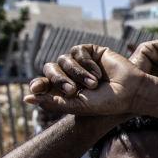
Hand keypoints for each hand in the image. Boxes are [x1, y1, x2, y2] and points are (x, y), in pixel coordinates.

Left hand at [24, 45, 147, 115]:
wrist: (131, 92)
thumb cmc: (107, 103)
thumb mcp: (77, 106)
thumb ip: (52, 102)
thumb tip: (27, 98)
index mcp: (65, 89)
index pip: (44, 83)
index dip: (39, 84)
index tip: (35, 89)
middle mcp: (71, 74)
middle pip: (50, 69)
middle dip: (59, 80)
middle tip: (72, 90)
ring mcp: (81, 62)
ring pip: (63, 60)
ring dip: (77, 73)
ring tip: (94, 84)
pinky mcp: (91, 52)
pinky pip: (78, 52)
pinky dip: (86, 63)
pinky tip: (98, 73)